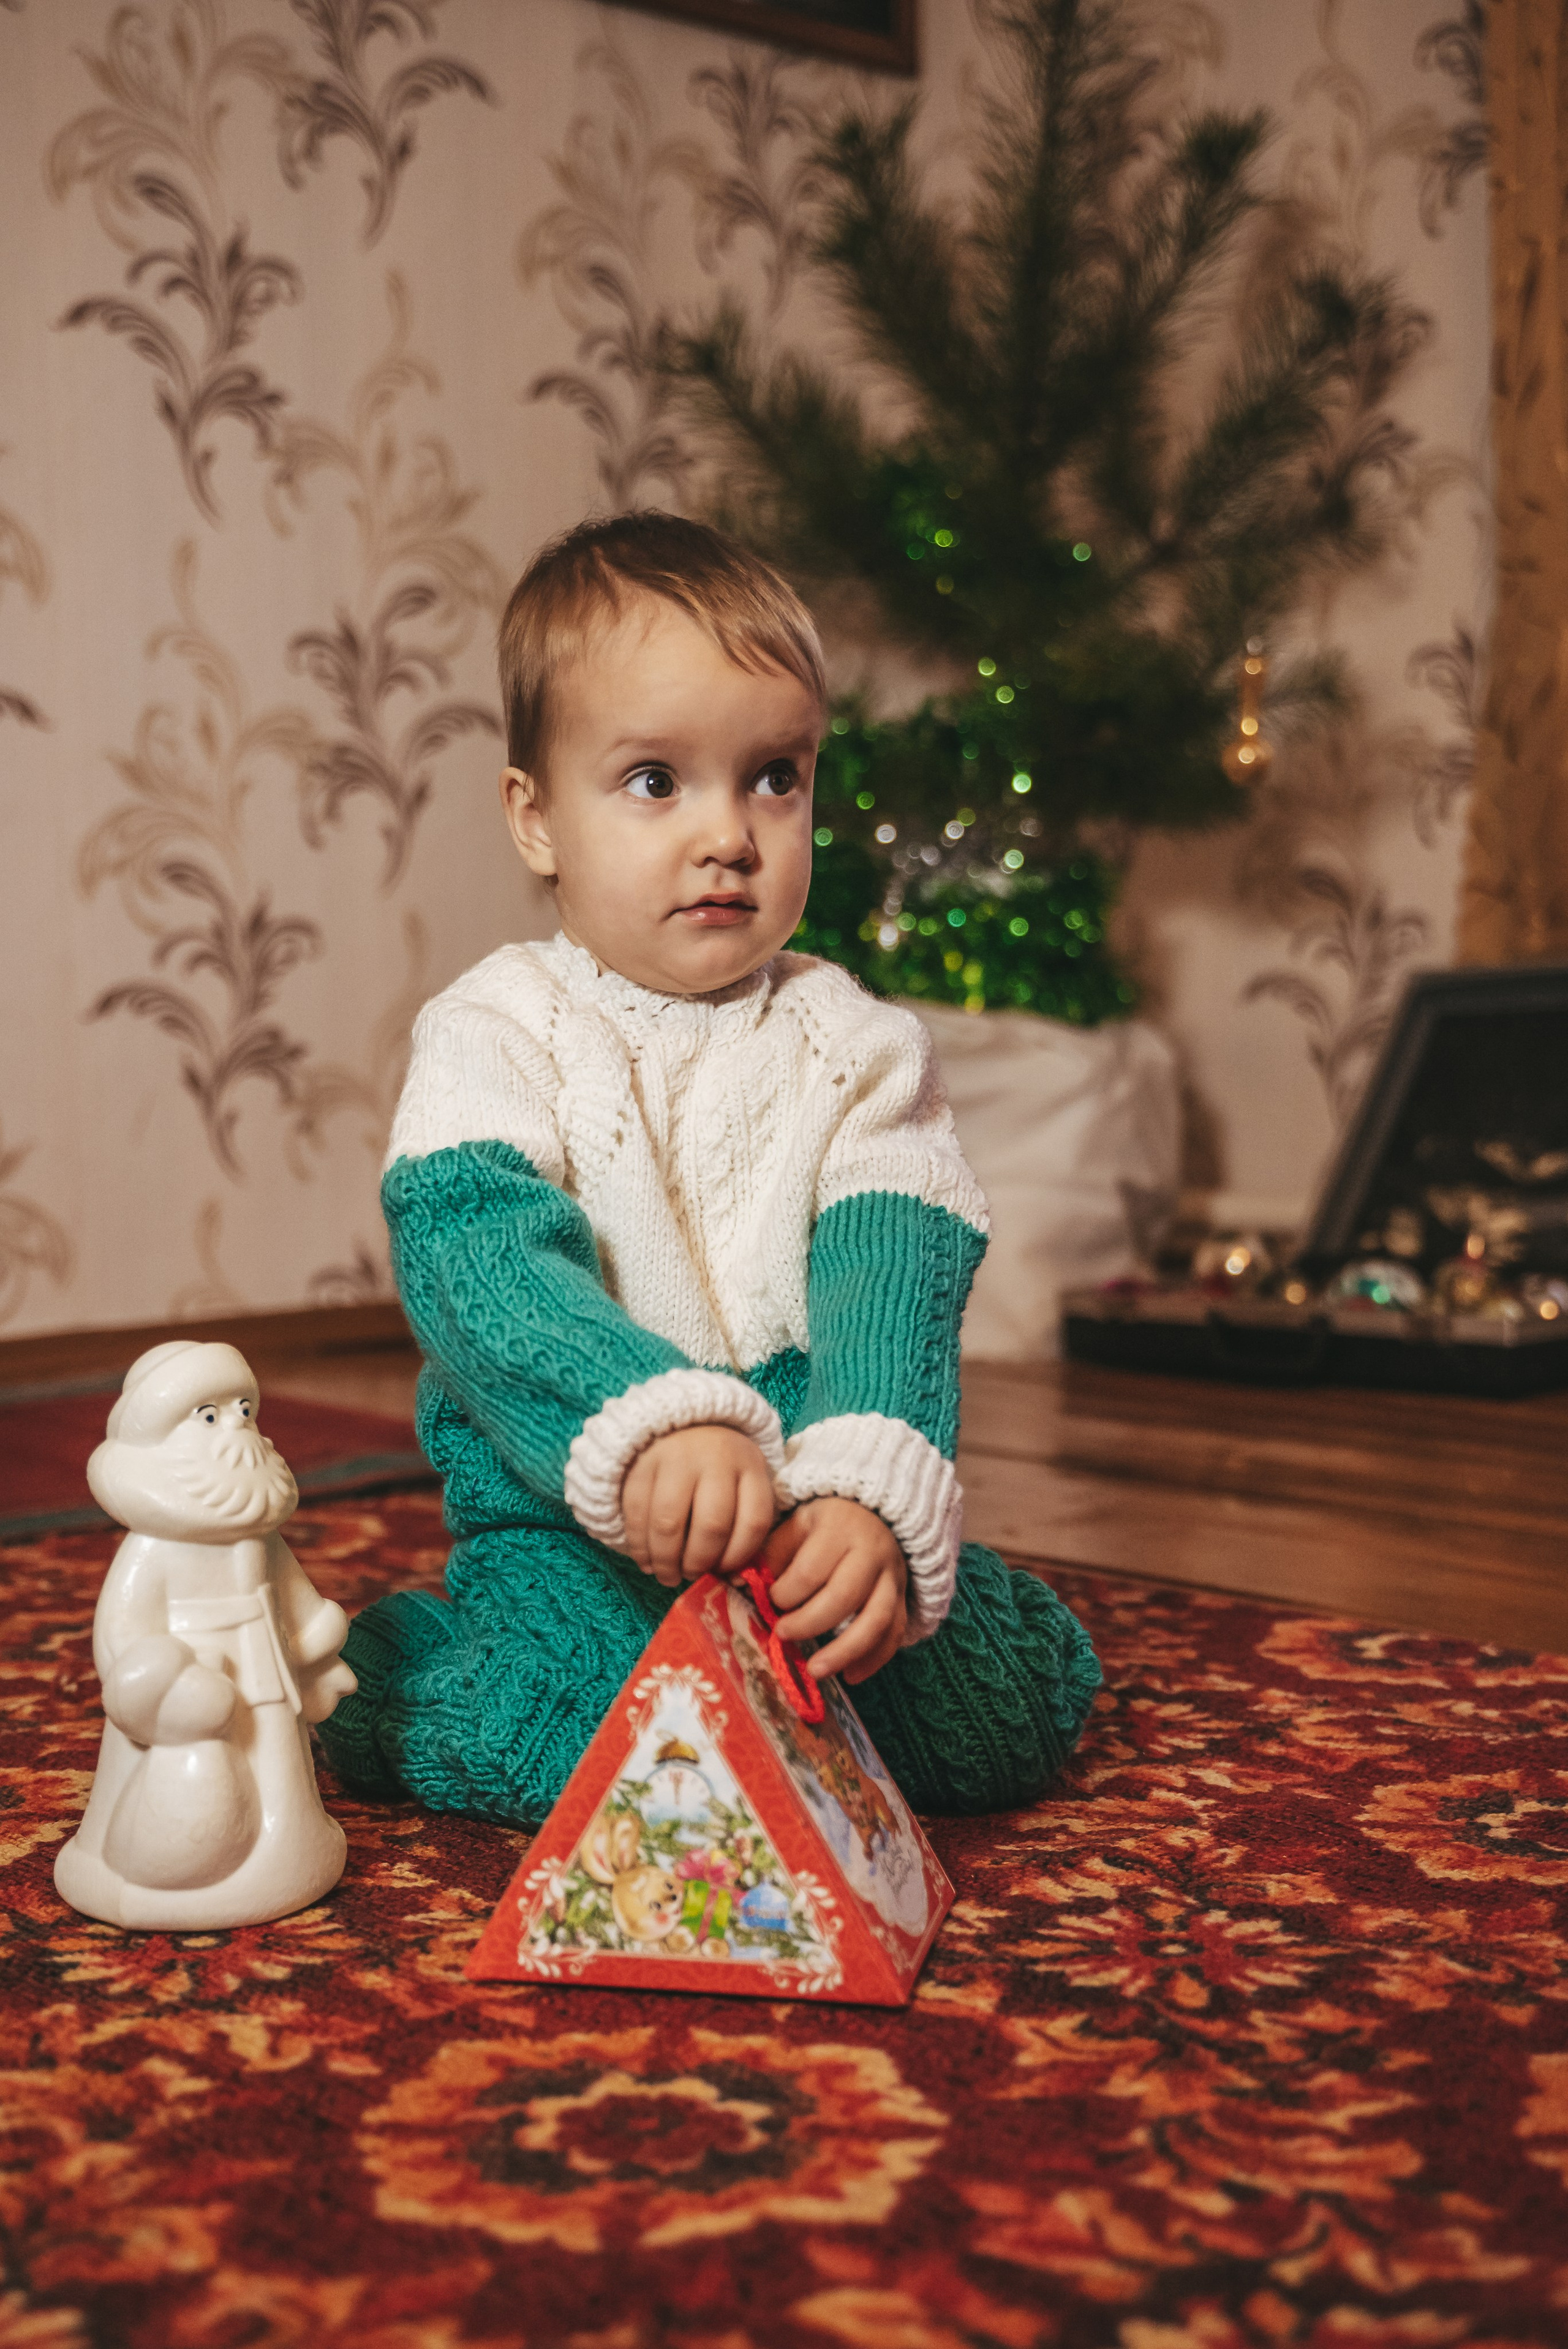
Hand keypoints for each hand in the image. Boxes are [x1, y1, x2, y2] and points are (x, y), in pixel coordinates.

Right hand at [621, 1424, 777, 1587]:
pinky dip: (640, 1546)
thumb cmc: (719, 1470)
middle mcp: (715, 1458)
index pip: (753, 1521)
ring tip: (668, 1576)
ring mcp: (675, 1459)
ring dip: (666, 1561)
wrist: (683, 1424)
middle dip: (699, 1563)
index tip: (724, 1571)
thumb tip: (734, 1582)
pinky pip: (637, 1514)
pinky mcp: (641, 1465)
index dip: (738, 1557)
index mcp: (750, 1466)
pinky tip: (646, 1562)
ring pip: (669, 1524)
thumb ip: (743, 1527)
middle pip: (711, 1526)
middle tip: (692, 1576)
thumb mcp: (743, 1485)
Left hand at [758, 1497, 906, 1683]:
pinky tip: (851, 1676)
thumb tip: (736, 1582)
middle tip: (782, 1635)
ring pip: (876, 1619)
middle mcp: (870, 1552)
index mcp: (838, 1529)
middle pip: (843, 1597)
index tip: (769, 1601)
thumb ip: (768, 1555)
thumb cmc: (823, 1527)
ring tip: (815, 1671)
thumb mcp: (795, 1528)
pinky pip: (894, 1633)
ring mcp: (891, 1577)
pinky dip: (874, 1659)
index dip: (785, 1594)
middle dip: (808, 1623)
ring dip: (844, 1651)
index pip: (810, 1570)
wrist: (873, 1516)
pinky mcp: (901, 1598)